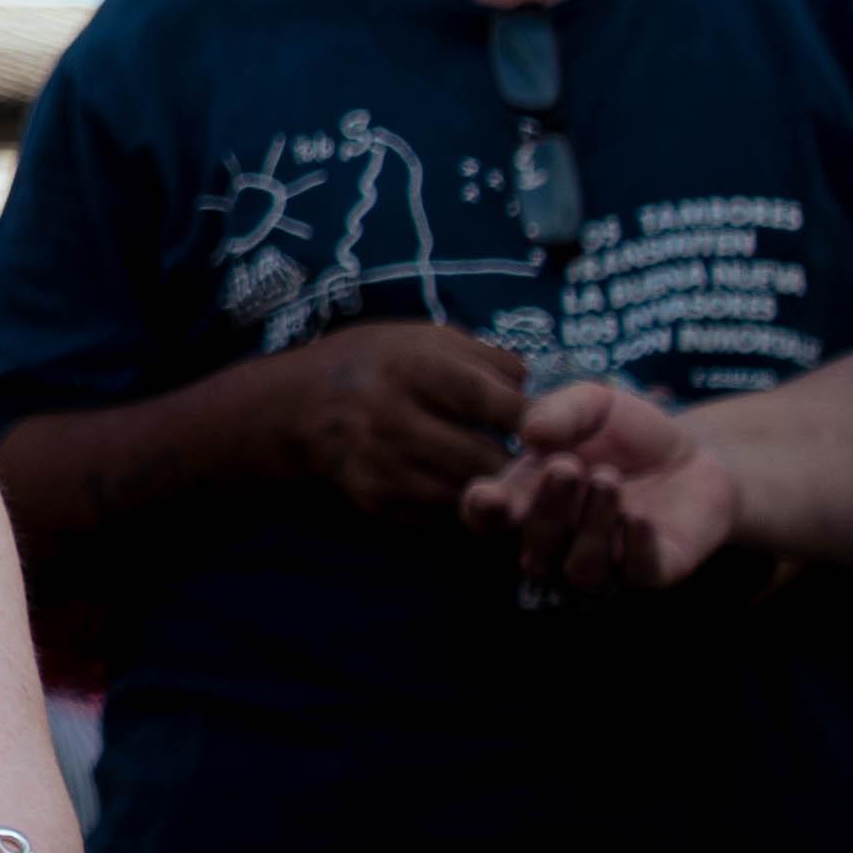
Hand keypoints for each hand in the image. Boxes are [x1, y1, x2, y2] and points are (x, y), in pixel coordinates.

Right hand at [239, 323, 527, 520]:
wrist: (295, 406)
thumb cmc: (374, 363)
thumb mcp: (424, 338)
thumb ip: (485, 359)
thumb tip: (539, 393)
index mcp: (408, 366)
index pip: (488, 400)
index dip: (532, 419)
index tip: (557, 429)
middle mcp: (390, 416)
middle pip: (482, 458)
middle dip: (519, 466)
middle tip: (542, 466)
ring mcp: (379, 464)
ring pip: (464, 493)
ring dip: (493, 491)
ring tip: (510, 480)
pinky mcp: (373, 499)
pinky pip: (437, 514)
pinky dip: (459, 506)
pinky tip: (465, 489)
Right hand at [460, 383, 743, 589]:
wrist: (697, 451)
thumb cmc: (627, 432)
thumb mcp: (591, 403)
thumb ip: (558, 411)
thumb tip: (530, 434)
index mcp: (528, 500)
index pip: (487, 523)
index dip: (482, 516)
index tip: (493, 496)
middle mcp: (559, 543)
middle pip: (533, 555)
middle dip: (546, 511)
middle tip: (569, 467)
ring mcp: (606, 563)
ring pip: (581, 573)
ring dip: (590, 529)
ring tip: (610, 482)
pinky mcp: (655, 572)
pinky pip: (637, 578)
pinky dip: (635, 549)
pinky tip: (641, 517)